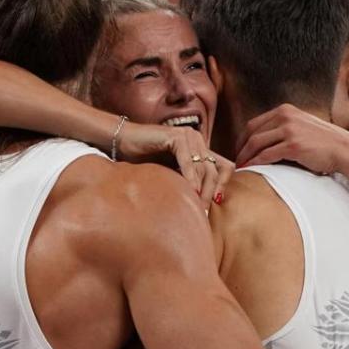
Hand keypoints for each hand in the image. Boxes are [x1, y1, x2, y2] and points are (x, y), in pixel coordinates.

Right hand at [113, 122, 232, 207]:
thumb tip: (203, 207)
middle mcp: (198, 140)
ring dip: (201, 189)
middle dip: (211, 193)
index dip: (223, 185)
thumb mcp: (172, 174)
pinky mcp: (177, 136)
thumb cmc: (145, 160)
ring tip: (197, 207)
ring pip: (203, 167)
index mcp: (200, 148)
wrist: (123, 142)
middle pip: (215, 170)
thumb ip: (187, 183)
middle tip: (204, 213)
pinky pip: (188, 159)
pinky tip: (190, 190)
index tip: (216, 204)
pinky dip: (190, 176)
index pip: (225, 167)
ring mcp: (189, 136)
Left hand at [235, 104, 348, 175]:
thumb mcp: (302, 125)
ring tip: (240, 168)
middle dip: (240, 148)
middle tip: (236, 161)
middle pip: (251, 132)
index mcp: (285, 110)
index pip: (254, 123)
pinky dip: (255, 163)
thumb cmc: (324, 142)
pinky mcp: (293, 145)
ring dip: (245, 157)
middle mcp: (285, 116)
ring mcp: (289, 130)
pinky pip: (266, 155)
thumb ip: (284, 127)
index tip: (239, 150)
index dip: (242, 138)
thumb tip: (265, 140)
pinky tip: (250, 170)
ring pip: (256, 143)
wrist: (344, 149)